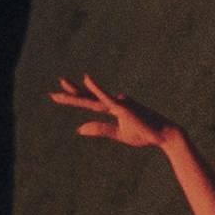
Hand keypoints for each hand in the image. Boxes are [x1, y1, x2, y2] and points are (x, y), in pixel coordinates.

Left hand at [52, 69, 167, 152]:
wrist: (163, 135)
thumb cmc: (144, 133)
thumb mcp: (118, 134)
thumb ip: (99, 129)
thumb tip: (78, 129)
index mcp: (113, 107)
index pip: (90, 101)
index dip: (75, 97)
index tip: (59, 95)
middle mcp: (114, 101)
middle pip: (88, 97)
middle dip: (70, 95)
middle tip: (52, 94)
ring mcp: (118, 103)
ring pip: (92, 99)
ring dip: (75, 97)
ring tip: (59, 93)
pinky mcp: (123, 106)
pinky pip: (106, 97)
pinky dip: (96, 88)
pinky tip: (86, 80)